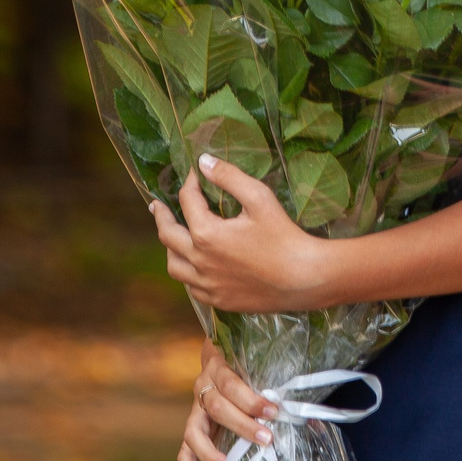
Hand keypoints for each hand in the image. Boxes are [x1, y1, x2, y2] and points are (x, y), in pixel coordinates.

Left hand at [152, 153, 334, 312]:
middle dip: (161, 216)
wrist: (304, 278)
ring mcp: (207, 284)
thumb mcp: (259, 198)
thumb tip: (203, 161)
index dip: (190, 184)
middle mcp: (200, 261)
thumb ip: (229, 176)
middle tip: (157, 206)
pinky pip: (191, 286)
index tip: (195, 175)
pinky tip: (195, 264)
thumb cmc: (284, 235)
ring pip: (174, 266)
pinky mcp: (218, 300)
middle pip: (167, 235)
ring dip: (170, 247)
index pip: (188, 201)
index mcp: (206, 234)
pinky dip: (188, 272)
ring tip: (172, 236)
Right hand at [177, 339, 277, 460]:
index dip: (252, 400)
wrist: (217, 359)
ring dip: (210, 452)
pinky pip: (184, 453)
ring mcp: (194, 411)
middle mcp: (202, 388)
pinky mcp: (190, 430)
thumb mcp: (255, 370)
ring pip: (194, 432)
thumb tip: (312, 420)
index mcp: (218, 368)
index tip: (274, 412)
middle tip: (266, 439)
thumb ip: (274, 390)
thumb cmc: (243, 369)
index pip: (233, 385)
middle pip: (217, 407)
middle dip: (242, 425)